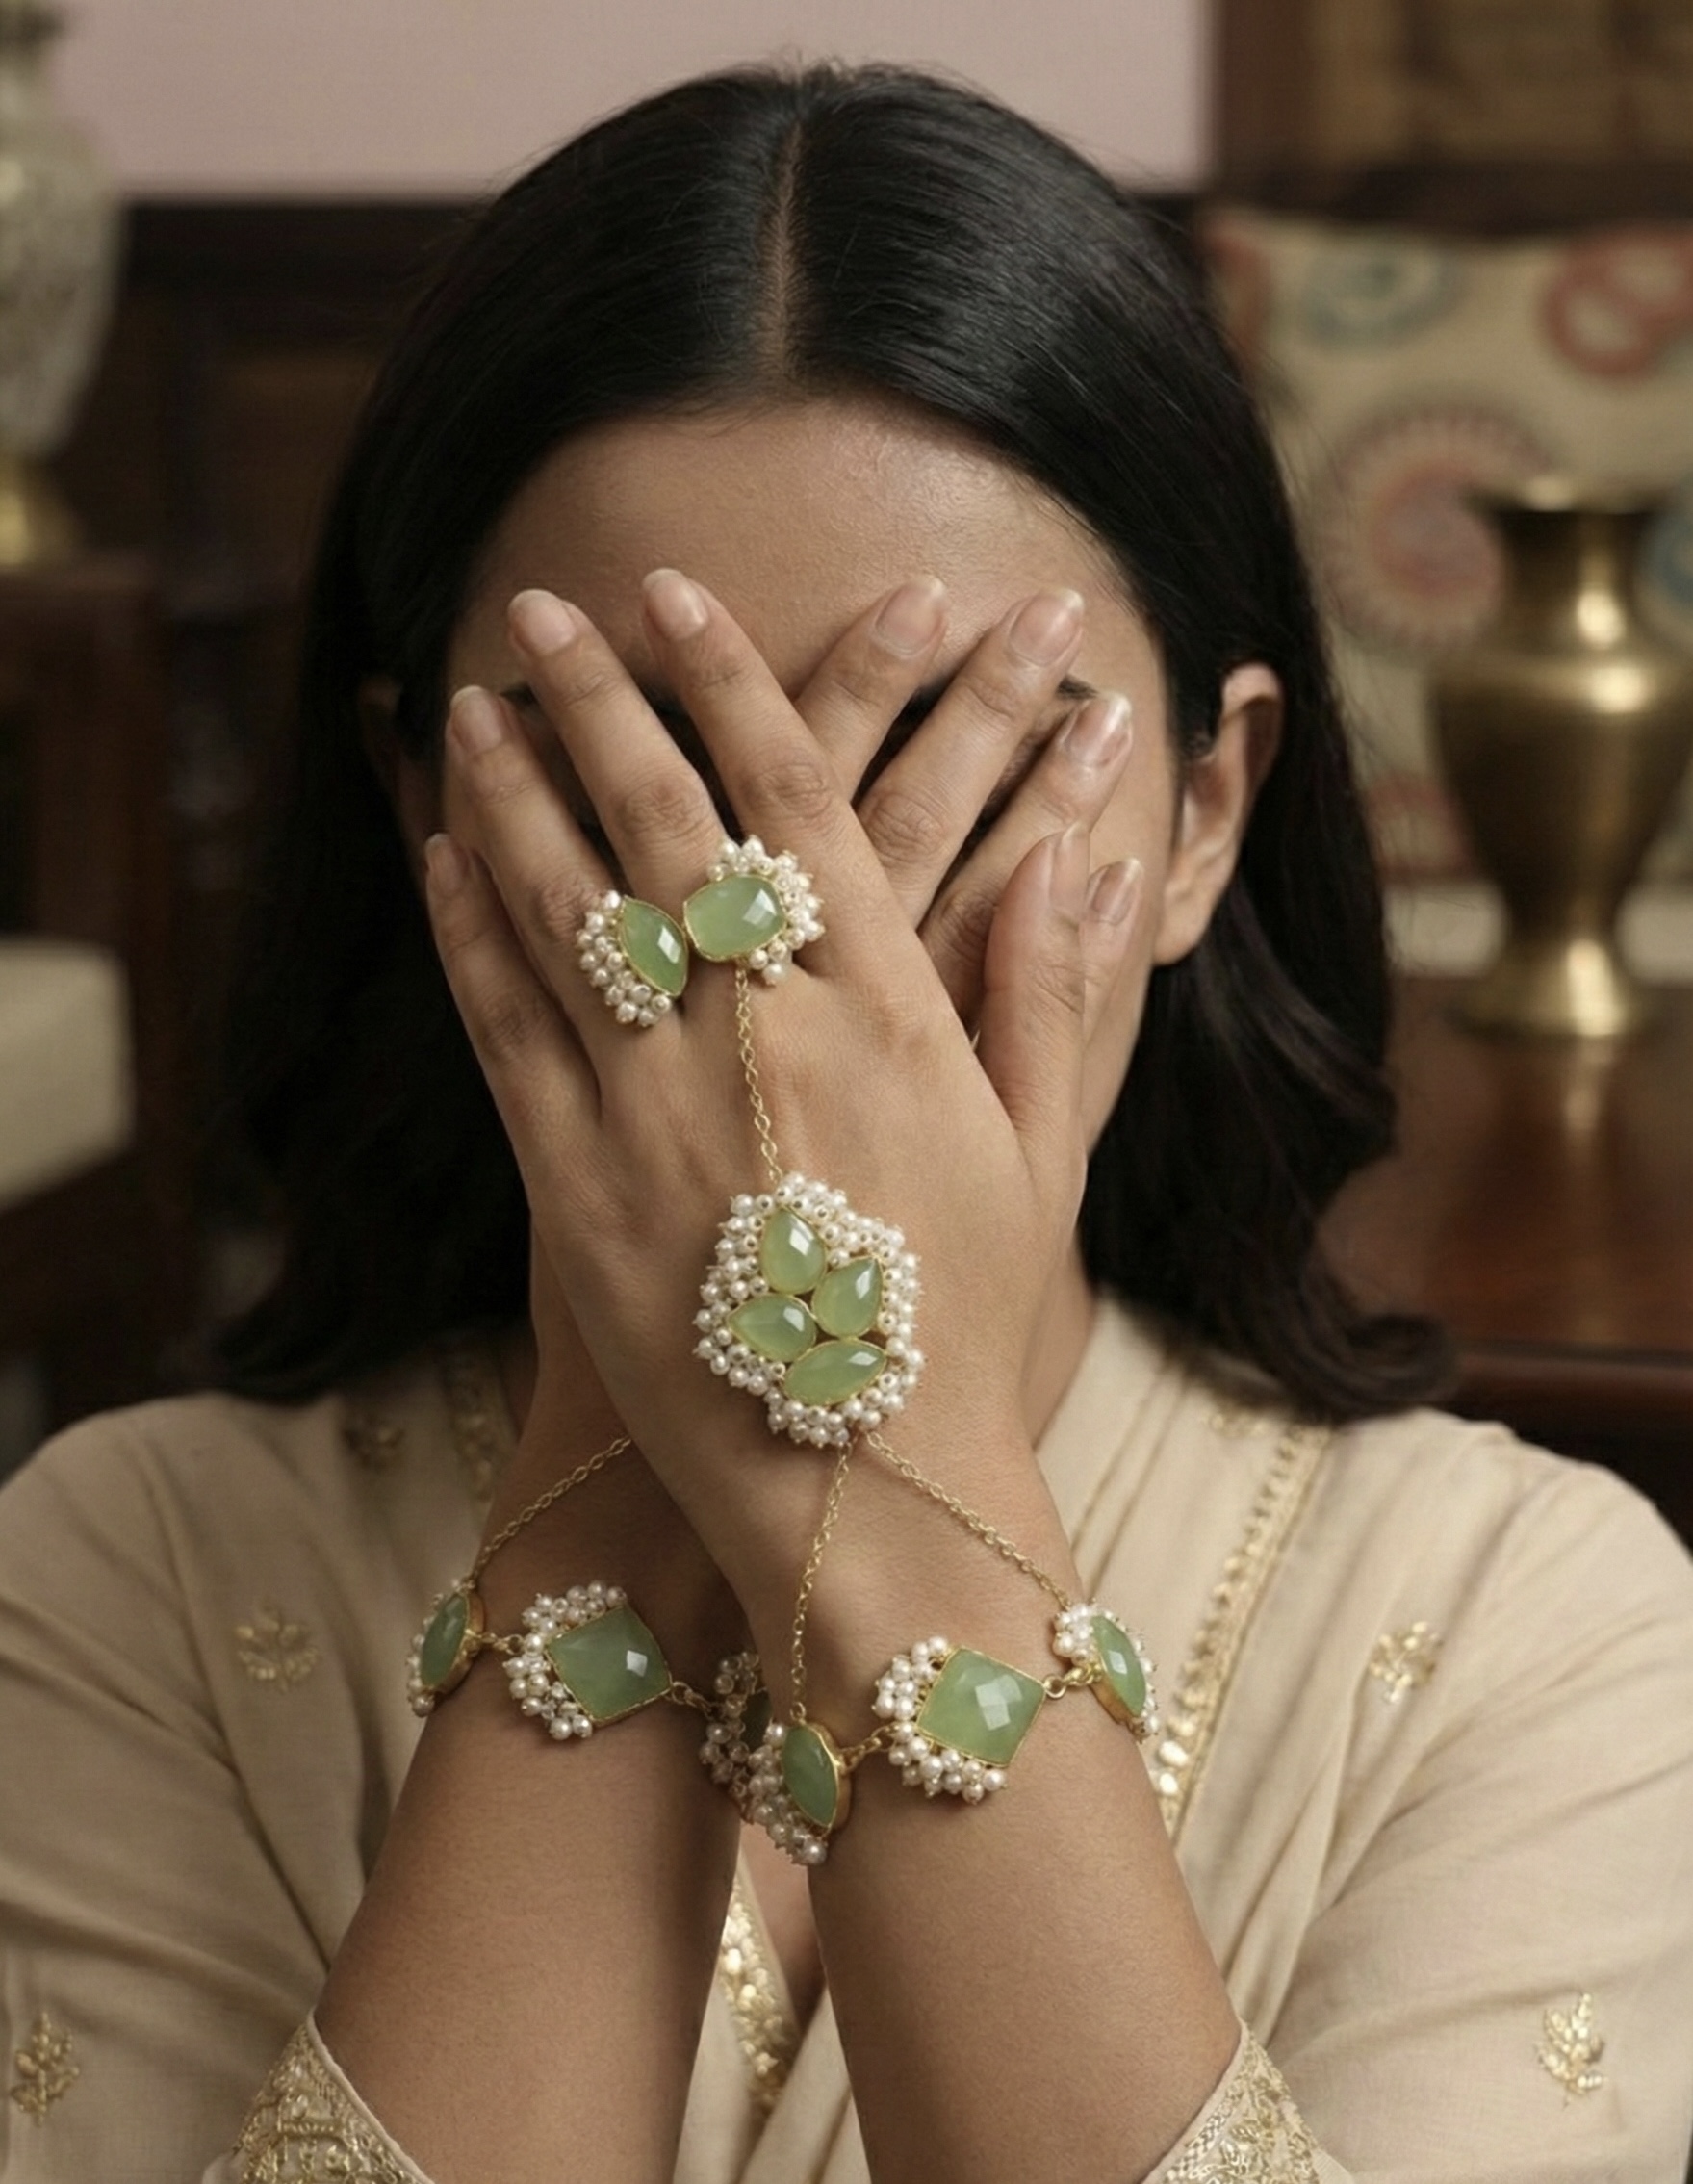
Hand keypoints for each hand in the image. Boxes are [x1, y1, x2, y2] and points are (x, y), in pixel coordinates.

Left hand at [423, 571, 1138, 1599]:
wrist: (864, 1496)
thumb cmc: (965, 1328)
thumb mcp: (1039, 1159)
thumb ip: (1051, 998)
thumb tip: (1086, 858)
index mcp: (887, 1017)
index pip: (798, 804)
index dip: (734, 685)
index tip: (682, 597)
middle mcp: (765, 1038)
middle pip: (662, 826)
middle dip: (599, 700)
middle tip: (545, 607)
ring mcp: (658, 1111)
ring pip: (566, 910)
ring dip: (512, 793)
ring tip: (475, 703)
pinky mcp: (577, 1190)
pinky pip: (510, 1033)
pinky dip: (471, 935)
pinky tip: (445, 858)